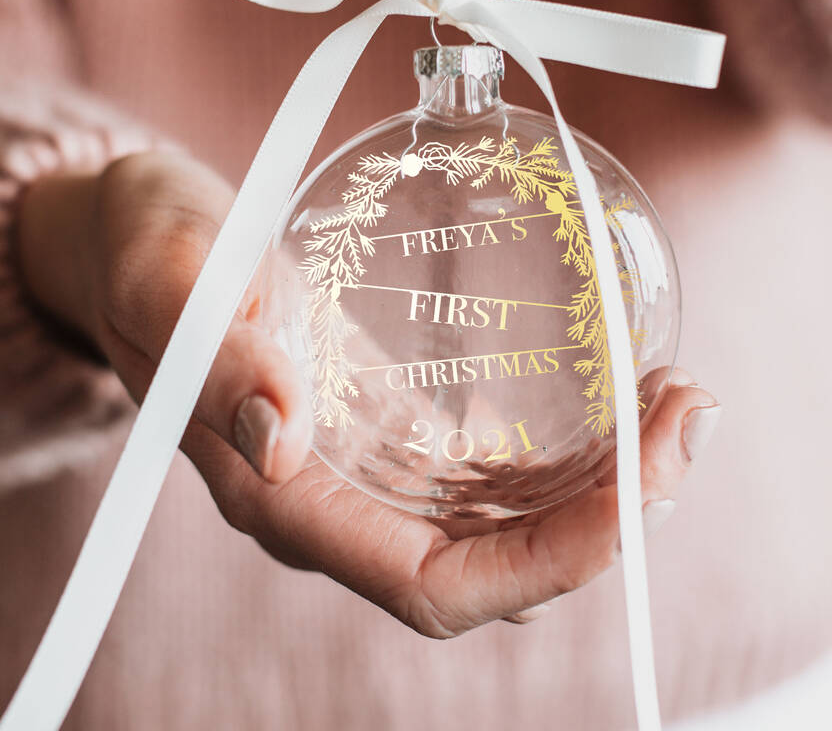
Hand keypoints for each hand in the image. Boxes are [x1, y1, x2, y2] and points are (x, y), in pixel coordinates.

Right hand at [18, 149, 720, 635]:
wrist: (144, 245)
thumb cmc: (148, 253)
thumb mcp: (169, 279)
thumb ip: (215, 355)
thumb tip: (277, 441)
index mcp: (283, 497)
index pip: (437, 585)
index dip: (547, 564)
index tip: (640, 492)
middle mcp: (339, 504)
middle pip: (499, 567)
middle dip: (611, 519)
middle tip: (687, 414)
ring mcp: (373, 471)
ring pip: (512, 523)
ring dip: (607, 482)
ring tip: (676, 397)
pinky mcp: (394, 428)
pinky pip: (496, 468)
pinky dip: (567, 444)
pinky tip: (611, 386)